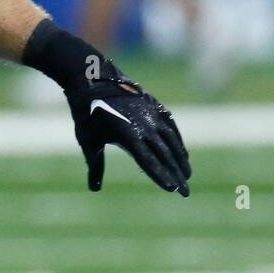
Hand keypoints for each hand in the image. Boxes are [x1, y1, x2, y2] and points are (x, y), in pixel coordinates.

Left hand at [63, 65, 190, 196]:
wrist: (92, 79)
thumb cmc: (86, 113)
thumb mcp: (88, 140)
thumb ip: (95, 165)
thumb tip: (94, 189)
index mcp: (127, 134)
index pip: (148, 160)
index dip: (160, 175)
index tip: (172, 189)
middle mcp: (144, 124)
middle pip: (164, 154)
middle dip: (176, 174)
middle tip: (185, 193)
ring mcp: (152, 113)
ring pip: (171, 140)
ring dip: (181, 159)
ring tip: (187, 175)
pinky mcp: (155, 106)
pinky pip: (171, 127)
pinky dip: (177, 141)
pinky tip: (182, 153)